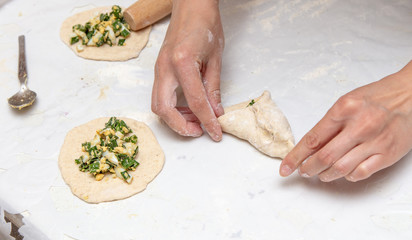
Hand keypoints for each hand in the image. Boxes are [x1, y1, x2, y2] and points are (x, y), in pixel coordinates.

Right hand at [151, 0, 223, 140]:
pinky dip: (172, 108)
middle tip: (200, 130)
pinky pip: (160, 96)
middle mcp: (165, 68)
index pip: (195, 101)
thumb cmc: (205, 24)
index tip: (215, 133)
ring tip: (196, 119)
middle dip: (181, 126)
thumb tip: (215, 112)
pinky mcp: (159, 69)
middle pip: (163, 109)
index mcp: (182, 62)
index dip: (207, 121)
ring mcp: (158, 69)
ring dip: (175, 118)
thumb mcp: (216, 58)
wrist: (191, 5)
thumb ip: (213, 87)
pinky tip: (188, 107)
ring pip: (158, 105)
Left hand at [280, 61, 411, 181]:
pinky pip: (361, 172)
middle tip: (303, 172)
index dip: (295, 157)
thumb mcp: (348, 102)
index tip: (285, 168)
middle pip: (324, 157)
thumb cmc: (376, 97)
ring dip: (325, 175)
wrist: (411, 94)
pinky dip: (347, 176)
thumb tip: (310, 147)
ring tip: (320, 174)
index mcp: (344, 109)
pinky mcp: (388, 153)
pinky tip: (343, 173)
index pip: (312, 139)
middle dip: (308, 168)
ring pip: (341, 168)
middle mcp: (359, 125)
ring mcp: (375, 140)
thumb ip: (330, 123)